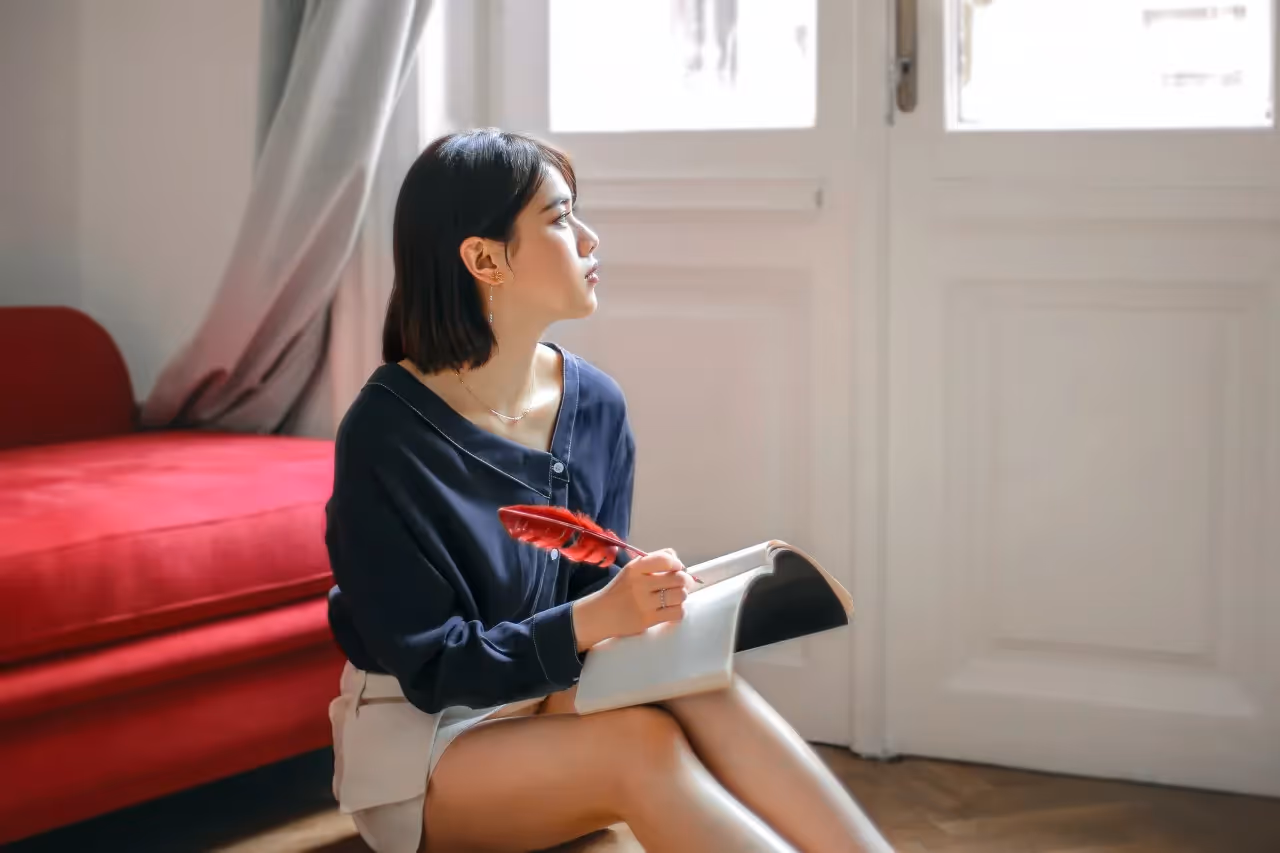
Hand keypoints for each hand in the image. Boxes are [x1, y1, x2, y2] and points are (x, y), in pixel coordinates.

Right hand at [571, 549, 696, 651]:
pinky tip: (672, 609)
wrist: (601, 614)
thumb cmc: (620, 590)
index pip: (665, 560)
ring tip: (675, 597)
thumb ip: (653, 560)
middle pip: (678, 579)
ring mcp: (644, 603)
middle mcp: (640, 584)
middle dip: (685, 581)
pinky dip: (679, 610)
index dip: (677, 564)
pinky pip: (676, 613)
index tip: (677, 568)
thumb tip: (677, 559)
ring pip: (680, 596)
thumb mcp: (631, 569)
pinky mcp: (648, 620)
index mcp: (635, 568)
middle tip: (683, 584)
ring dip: (682, 596)